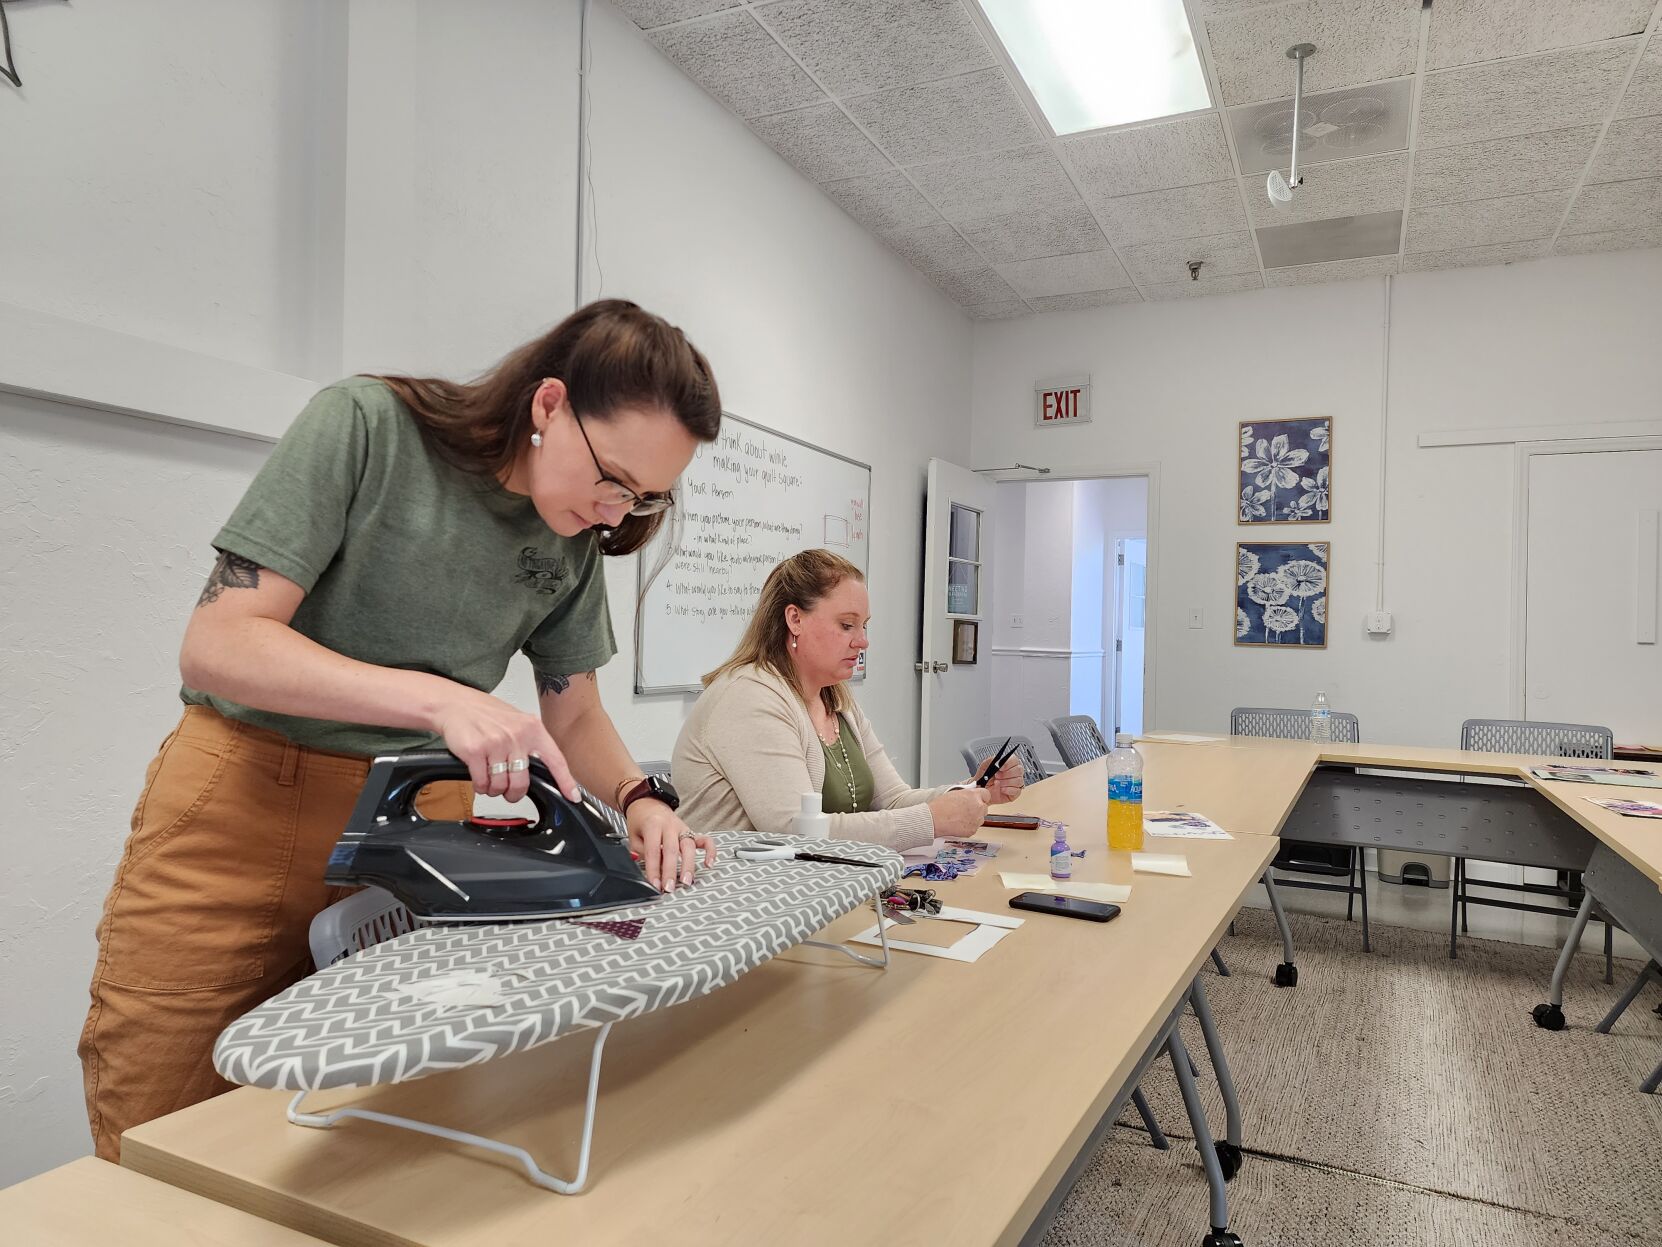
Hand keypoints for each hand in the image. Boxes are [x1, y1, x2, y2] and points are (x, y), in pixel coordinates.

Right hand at [432, 687, 578, 800]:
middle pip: (523, 782)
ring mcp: (495, 743)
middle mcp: (516, 736)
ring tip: (490, 779)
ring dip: (494, 789)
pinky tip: (479, 778)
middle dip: (515, 794)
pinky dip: (480, 786)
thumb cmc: (486, 714)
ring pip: (500, 785)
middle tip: (509, 792)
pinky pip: (482, 783)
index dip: (565, 781)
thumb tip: (545, 770)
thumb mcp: (517, 722)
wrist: (455, 704)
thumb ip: (531, 743)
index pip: (555, 759)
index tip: (573, 796)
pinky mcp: (475, 751)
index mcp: (532, 729)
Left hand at [628, 799, 715, 892]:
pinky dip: (710, 851)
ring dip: (689, 866)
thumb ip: (639, 852)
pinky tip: (709, 864)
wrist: (649, 804)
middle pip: (672, 850)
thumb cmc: (641, 821)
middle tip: (669, 887)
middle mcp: (670, 826)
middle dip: (671, 871)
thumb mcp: (632, 835)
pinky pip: (705, 840)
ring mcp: (683, 828)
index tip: (654, 884)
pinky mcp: (691, 831)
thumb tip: (646, 870)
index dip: (654, 869)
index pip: (653, 851)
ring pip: (689, 846)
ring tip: (687, 881)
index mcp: (653, 825)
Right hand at [927, 786, 991, 837]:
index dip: (981, 797)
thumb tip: (970, 795)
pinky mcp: (973, 830)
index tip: (978, 799)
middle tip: (966, 809)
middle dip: (977, 808)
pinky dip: (968, 826)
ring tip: (960, 817)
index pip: (986, 795)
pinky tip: (959, 823)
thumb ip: (967, 794)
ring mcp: (977, 820)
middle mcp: (978, 807)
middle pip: (984, 807)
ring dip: (974, 818)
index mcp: (973, 795)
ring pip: (980, 818)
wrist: (934, 820)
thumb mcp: (955, 793)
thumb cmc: (940, 806)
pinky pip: (974, 827)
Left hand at [974, 754, 1025, 804]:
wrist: (983, 792)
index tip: (1000, 767)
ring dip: (1006, 782)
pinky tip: (1001, 789)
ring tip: (997, 783)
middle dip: (1007, 774)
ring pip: (1018, 780)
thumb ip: (989, 761)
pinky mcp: (1017, 792)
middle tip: (997, 776)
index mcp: (1009, 763)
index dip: (1008, 763)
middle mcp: (1015, 772)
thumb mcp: (984, 768)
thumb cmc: (985, 779)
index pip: (1014, 759)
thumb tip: (996, 758)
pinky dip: (1008, 790)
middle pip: (1019, 769)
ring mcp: (1017, 782)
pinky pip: (1017, 790)